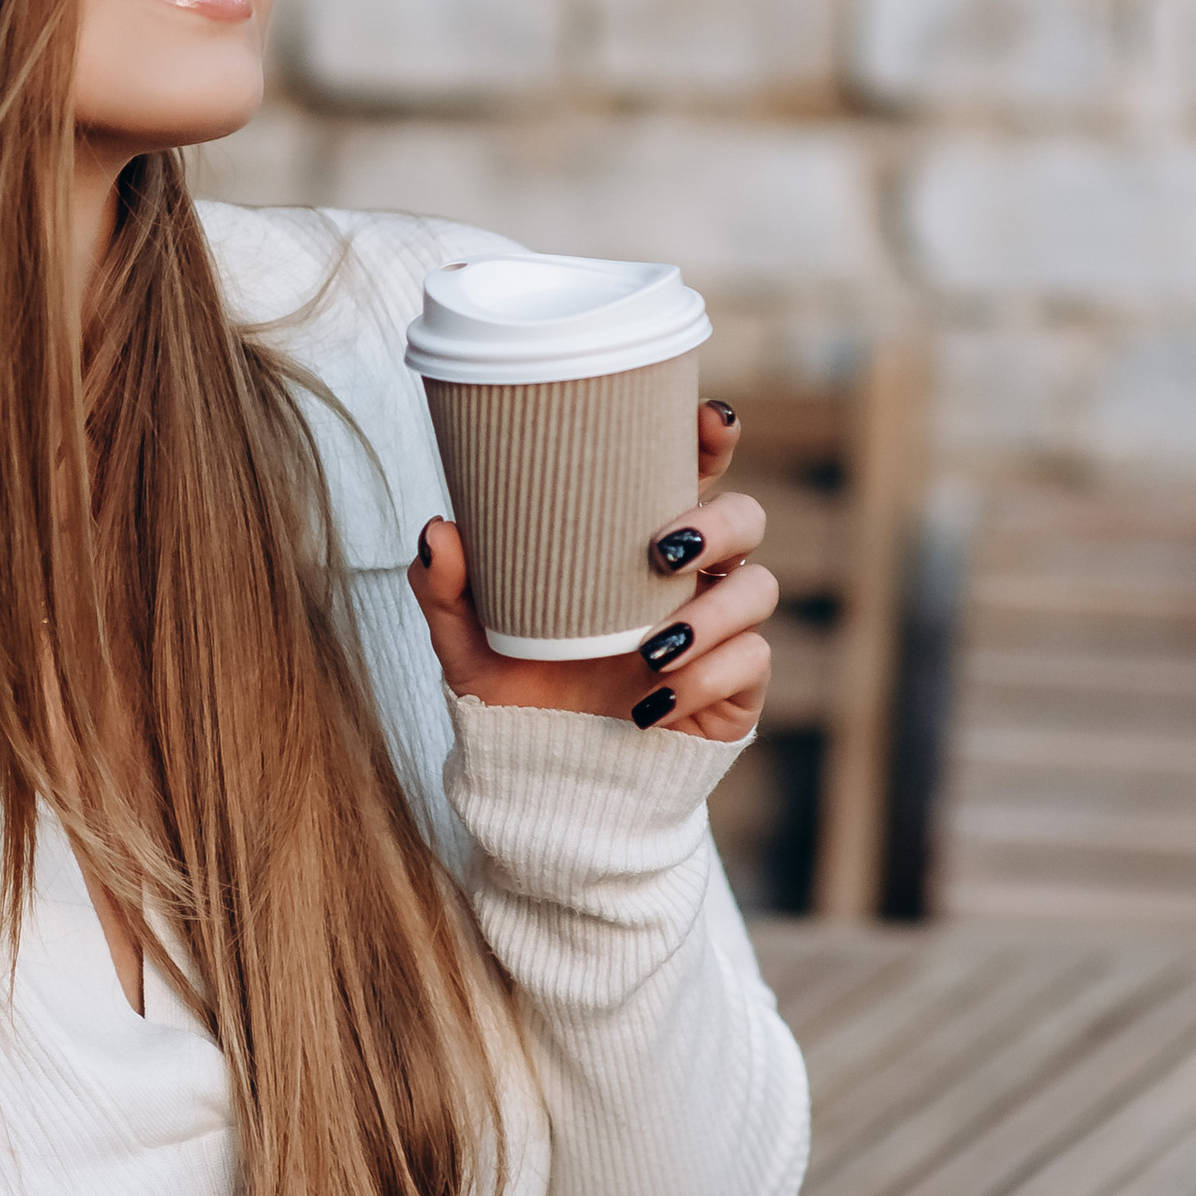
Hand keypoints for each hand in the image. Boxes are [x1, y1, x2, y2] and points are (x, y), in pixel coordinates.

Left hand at [406, 402, 772, 741]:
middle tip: (660, 550)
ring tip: (650, 649)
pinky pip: (750, 665)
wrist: (539, 776)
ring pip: (757, 589)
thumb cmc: (514, 688)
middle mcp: (687, 578)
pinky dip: (706, 679)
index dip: (711, 437)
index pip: (690, 472)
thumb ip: (447, 588)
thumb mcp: (468, 640)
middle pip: (745, 518)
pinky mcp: (733, 688)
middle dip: (720, 523)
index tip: (709, 420)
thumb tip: (438, 530)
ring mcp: (718, 630)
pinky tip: (655, 701)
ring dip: (711, 614)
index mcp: (634, 544)